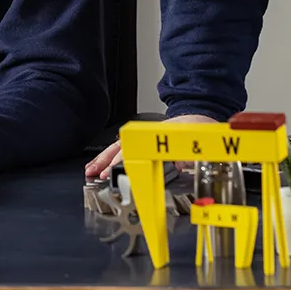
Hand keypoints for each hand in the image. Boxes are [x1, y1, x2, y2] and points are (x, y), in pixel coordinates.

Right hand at [84, 113, 217, 179]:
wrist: (199, 115)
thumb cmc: (198, 127)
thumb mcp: (199, 141)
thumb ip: (191, 154)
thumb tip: (180, 163)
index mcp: (159, 133)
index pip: (134, 148)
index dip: (121, 161)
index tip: (111, 172)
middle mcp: (147, 134)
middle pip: (121, 147)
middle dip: (105, 161)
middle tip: (95, 174)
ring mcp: (144, 136)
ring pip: (119, 147)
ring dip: (103, 159)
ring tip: (91, 170)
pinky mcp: (144, 140)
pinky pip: (123, 147)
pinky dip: (110, 156)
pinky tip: (103, 163)